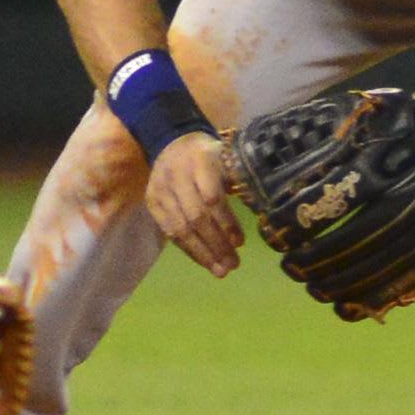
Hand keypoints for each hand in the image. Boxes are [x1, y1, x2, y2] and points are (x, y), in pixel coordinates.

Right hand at [146, 130, 241, 277]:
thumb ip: (240, 180)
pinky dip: (189, 249)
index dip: (226, 221)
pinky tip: (205, 262)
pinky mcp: (152, 203)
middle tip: (234, 264)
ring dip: (202, 253)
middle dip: (216, 244)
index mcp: (199, 160)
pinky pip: (169, 232)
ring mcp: (160, 190)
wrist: (172, 144)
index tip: (240, 242)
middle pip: (195, 216)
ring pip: (180, 228)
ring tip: (221, 271)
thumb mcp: (227, 158)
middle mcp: (176, 175)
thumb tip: (262, 207)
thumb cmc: (209, 156)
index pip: (211, 196)